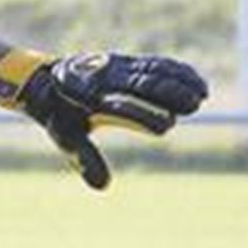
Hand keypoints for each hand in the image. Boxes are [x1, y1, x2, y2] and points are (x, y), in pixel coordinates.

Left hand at [0, 49, 208, 188]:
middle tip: (194, 106)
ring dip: (179, 81)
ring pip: (153, 71)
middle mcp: (107, 80)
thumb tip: (102, 186)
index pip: (122, 108)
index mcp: (91, 99)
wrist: (46, 82)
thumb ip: (85, 158)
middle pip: (142, 85)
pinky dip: (176, 70)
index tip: (167, 126)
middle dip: (168, 94)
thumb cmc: (60, 115)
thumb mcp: (67, 138)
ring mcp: (118, 68)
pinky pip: (154, 63)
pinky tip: (196, 80)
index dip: (143, 116)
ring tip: (202, 94)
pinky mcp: (126, 62)